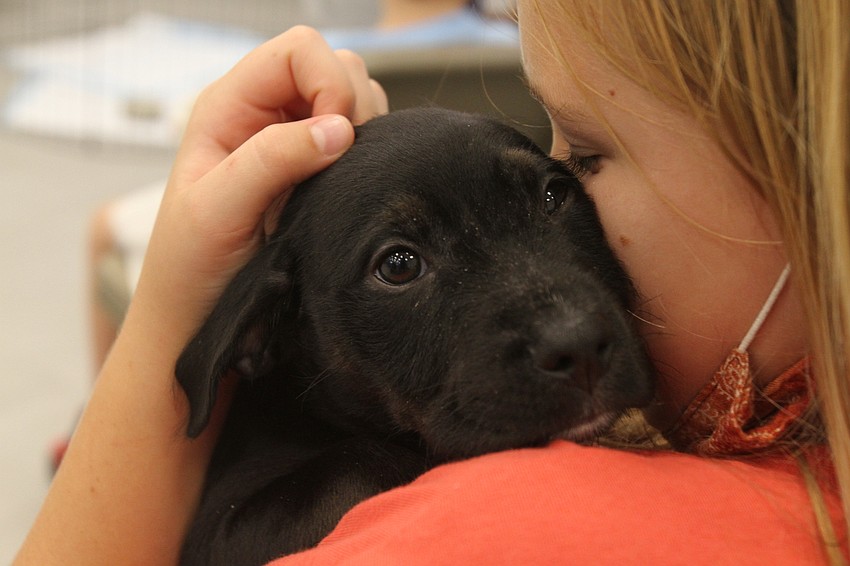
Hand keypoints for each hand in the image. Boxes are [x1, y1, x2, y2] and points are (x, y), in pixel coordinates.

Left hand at [14, 26, 386, 564]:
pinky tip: (343, 189)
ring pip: (353, 99)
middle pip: (332, 67)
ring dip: (362, 129)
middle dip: (351, 104)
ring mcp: (291, 141)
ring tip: (336, 181)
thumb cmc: (193, 268)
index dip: (328, 82)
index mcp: (229, 107)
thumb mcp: (220, 209)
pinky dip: (367, 153)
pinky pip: (359, 138)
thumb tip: (338, 129)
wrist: (199, 321)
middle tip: (341, 161)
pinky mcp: (314, 172)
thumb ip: (274, 160)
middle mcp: (262, 115)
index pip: (298, 50)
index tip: (337, 136)